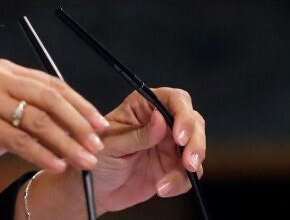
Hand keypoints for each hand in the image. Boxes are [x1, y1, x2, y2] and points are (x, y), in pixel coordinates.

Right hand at [0, 59, 110, 181]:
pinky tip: (56, 165)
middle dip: (79, 122)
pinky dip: (42, 155)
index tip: (99, 123)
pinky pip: (19, 140)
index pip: (51, 83)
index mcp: (2, 71)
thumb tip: (69, 125)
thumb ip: (25, 113)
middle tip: (97, 142)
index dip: (79, 104)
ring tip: (84, 159)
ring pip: (39, 120)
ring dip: (67, 143)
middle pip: (50, 97)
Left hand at [86, 87, 206, 212]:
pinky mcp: (172, 168)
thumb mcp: (111, 145)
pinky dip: (180, 182)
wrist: (93, 190)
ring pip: (196, 146)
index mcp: (142, 107)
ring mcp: (168, 145)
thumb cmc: (94, 158)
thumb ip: (138, 134)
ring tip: (168, 181)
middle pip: (193, 121)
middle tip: (188, 161)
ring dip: (192, 163)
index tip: (180, 135)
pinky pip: (188, 173)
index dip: (182, 114)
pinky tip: (162, 188)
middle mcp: (160, 123)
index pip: (173, 99)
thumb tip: (161, 119)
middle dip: (195, 141)